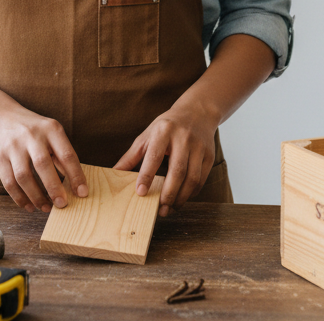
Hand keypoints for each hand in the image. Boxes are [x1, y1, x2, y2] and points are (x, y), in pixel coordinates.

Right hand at [0, 105, 87, 213]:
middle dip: (54, 188)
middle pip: (43, 164)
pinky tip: (30, 206)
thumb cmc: (33, 129)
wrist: (2, 116)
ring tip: (46, 208)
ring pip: (24, 177)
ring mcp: (13, 146)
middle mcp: (31, 136)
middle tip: (62, 204)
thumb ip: (61, 155)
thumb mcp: (51, 133)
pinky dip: (20, 198)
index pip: (66, 154)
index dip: (76, 175)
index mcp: (51, 129)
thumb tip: (74, 183)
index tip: (82, 193)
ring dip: (36, 197)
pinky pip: (9, 183)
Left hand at [114, 100, 217, 216]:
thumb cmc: (167, 127)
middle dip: (168, 193)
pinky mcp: (209, 155)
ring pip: (192, 178)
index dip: (147, 175)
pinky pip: (201, 179)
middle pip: (177, 171)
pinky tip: (181, 198)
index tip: (140, 193)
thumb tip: (114, 173)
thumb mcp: (147, 135)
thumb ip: (131, 156)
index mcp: (164, 131)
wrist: (197, 112)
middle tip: (159, 210)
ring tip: (169, 208)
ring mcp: (199, 146)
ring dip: (181, 198)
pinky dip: (191, 193)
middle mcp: (183, 138)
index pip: (154, 156)